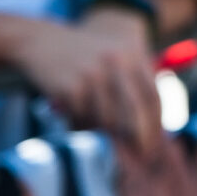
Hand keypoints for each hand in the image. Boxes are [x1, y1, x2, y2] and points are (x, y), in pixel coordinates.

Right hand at [14, 9, 161, 148]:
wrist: (40, 42)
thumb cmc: (80, 56)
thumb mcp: (112, 57)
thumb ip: (133, 83)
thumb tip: (149, 125)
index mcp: (131, 53)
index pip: (152, 95)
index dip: (156, 122)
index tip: (155, 141)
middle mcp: (115, 63)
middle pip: (135, 111)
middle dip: (139, 137)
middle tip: (140, 154)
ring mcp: (92, 75)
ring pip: (106, 121)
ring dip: (100, 128)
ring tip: (88, 118)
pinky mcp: (70, 88)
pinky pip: (82, 121)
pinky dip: (78, 123)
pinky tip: (71, 111)